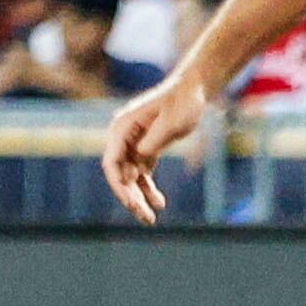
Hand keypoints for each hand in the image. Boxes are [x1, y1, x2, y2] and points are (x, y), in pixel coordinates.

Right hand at [99, 63, 214, 217]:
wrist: (194, 88)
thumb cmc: (183, 101)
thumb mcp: (171, 122)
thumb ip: (153, 143)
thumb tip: (138, 167)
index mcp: (121, 127)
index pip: (111, 162)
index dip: (118, 186)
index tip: (131, 204)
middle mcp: (123, 136)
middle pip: (119, 173)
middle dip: (129, 197)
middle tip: (145, 217)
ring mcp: (134, 142)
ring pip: (130, 176)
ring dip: (139, 197)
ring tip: (151, 217)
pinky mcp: (146, 147)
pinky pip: (142, 173)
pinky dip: (148, 188)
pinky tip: (159, 202)